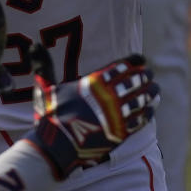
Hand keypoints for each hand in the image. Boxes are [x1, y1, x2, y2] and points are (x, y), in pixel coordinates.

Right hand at [22, 45, 158, 179]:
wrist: (57, 146)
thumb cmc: (50, 115)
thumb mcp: (46, 87)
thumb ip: (44, 65)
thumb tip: (35, 44)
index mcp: (94, 83)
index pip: (121, 66)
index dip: (134, 62)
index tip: (141, 60)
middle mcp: (109, 97)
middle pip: (135, 82)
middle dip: (144, 77)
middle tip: (150, 75)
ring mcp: (117, 115)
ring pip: (141, 99)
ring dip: (151, 93)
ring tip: (156, 89)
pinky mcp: (121, 132)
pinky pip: (140, 119)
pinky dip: (148, 111)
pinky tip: (151, 108)